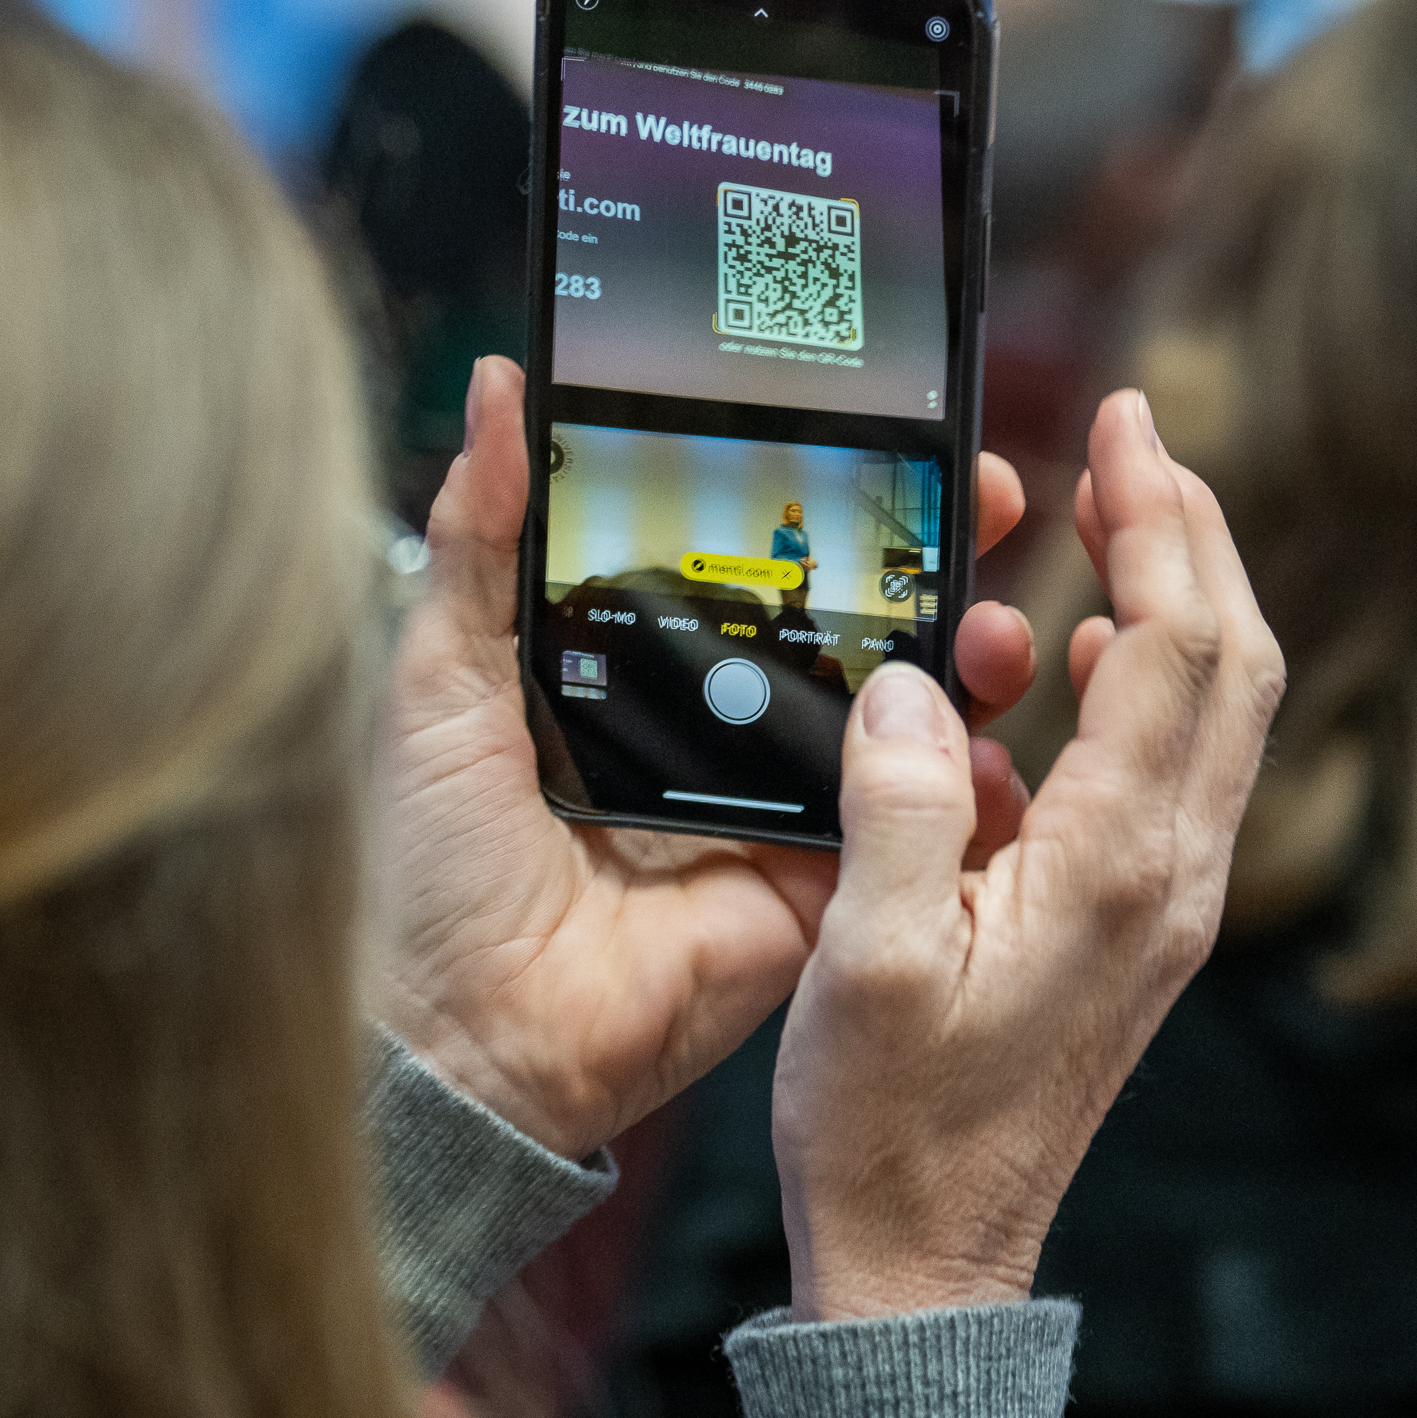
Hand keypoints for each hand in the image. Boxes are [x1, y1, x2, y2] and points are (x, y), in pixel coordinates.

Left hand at [374, 358, 1036, 1157]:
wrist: (454, 1034)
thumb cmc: (421, 865)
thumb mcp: (438, 674)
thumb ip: (479, 535)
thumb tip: (501, 384)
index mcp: (635, 666)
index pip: (751, 560)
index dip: (824, 495)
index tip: (887, 428)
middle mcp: (715, 727)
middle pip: (848, 623)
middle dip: (928, 556)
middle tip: (978, 494)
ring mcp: (775, 810)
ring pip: (897, 718)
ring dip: (965, 659)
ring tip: (995, 616)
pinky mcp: (813, 891)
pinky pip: (904, 833)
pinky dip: (959, 791)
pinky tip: (987, 745)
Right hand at [773, 390, 1283, 1320]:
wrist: (927, 1270)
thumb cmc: (885, 1134)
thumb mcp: (858, 962)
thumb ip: (897, 811)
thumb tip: (921, 689)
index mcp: (1113, 871)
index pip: (1172, 651)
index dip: (1155, 520)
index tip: (1122, 420)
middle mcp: (1169, 882)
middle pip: (1233, 664)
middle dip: (1191, 535)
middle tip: (1133, 439)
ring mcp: (1165, 910)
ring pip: (1216, 715)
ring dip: (1178, 601)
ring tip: (1112, 517)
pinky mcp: (1137, 933)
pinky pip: (1173, 775)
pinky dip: (1146, 687)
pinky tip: (1081, 661)